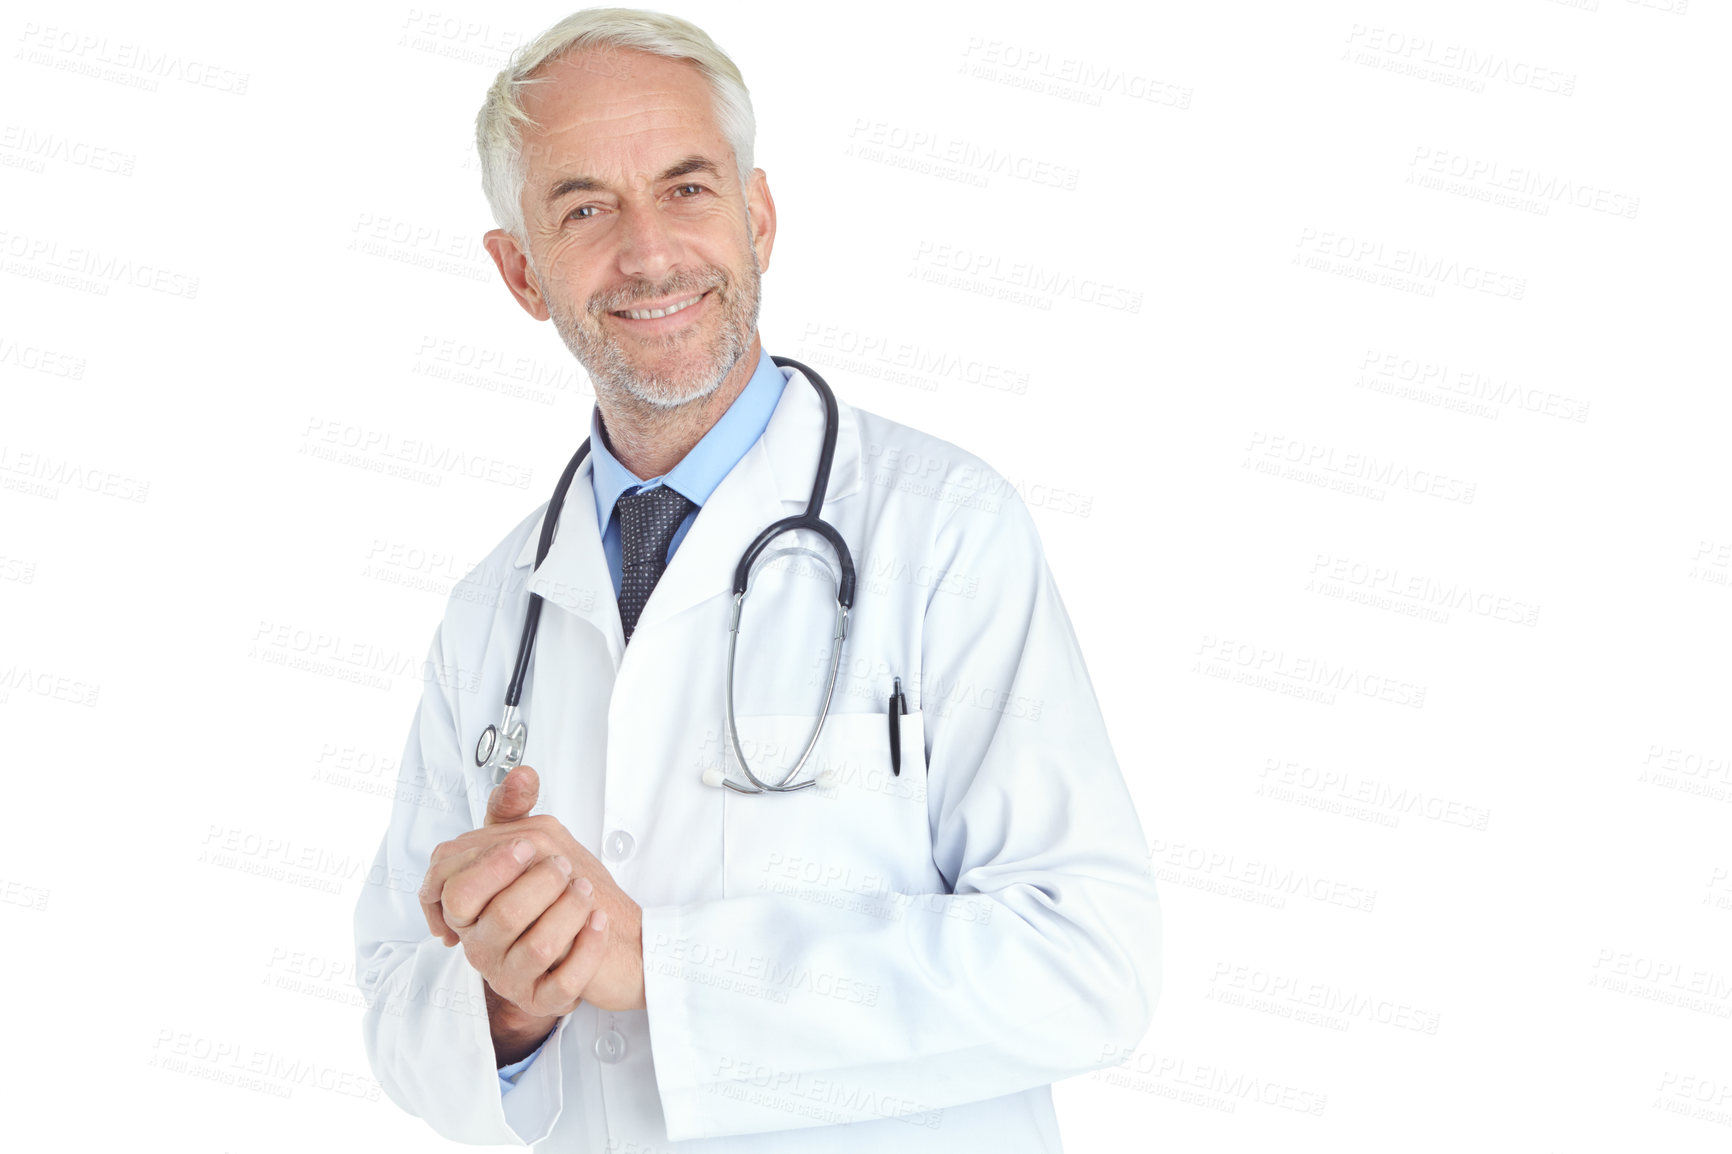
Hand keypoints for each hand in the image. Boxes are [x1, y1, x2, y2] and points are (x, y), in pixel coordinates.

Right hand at [419, 766, 646, 1014]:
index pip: (455, 893)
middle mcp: (483, 948)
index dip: (492, 867)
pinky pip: (565, 984)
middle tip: (565, 867)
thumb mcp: (531, 844)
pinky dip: (589, 948)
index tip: (530, 847)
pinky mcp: (547, 1001)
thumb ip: (512, 812)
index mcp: (469, 912)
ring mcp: (513, 977)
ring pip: (538, 947)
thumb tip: (523, 773)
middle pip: (499, 916)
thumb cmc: (556, 893)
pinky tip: (599, 923)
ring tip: (586, 892)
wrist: (603, 939)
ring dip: (569, 911)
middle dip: (538, 884)